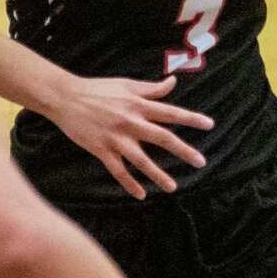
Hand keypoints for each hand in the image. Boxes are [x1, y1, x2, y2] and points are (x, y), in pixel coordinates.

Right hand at [51, 75, 213, 198]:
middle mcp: (131, 122)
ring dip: (158, 174)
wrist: (66, 98)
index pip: (170, 112)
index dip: (191, 119)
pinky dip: (129, 183)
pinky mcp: (101, 149)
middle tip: (201, 162)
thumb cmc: (98, 89)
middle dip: (183, 150)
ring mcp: (116, 138)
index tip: (210, 125)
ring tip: (173, 187)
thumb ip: (151, 88)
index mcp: (138, 104)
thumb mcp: (126, 85)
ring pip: (141, 160)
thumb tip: (173, 83)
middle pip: (162, 138)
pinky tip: (141, 194)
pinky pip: (118, 171)